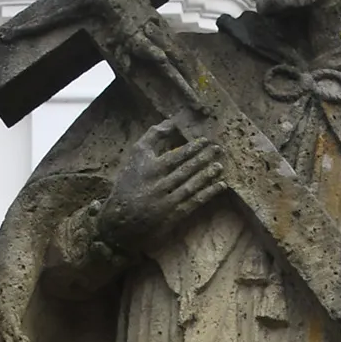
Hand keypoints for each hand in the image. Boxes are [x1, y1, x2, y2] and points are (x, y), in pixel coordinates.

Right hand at [96, 122, 223, 253]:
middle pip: (186, 170)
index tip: (205, 141)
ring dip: (208, 175)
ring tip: (220, 166)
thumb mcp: (136, 156)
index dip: (192, 147)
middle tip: (218, 149)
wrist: (120, 220)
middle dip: (204, 158)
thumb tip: (173, 121)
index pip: (176, 156)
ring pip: (191, 186)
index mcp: (150, 169)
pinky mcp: (173, 216)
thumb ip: (154, 136)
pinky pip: (194, 203)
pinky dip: (208, 194)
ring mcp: (167, 202)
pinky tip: (220, 186)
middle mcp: (159, 185)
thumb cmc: (129, 183)